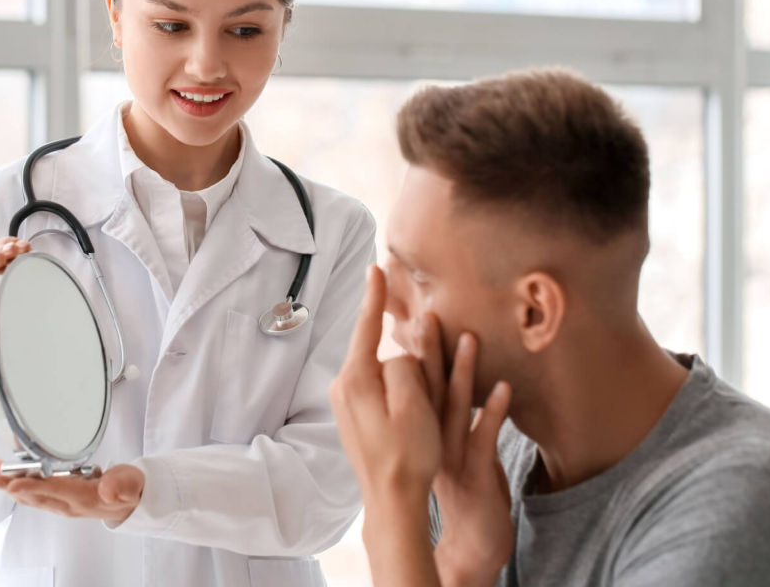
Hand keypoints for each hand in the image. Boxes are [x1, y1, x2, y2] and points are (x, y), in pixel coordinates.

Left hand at [0, 460, 144, 522]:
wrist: (130, 502)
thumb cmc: (129, 489)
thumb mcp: (130, 484)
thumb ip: (121, 486)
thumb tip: (109, 491)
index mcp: (84, 498)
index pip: (54, 491)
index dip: (32, 486)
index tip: (12, 483)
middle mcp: (67, 504)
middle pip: (34, 494)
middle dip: (8, 483)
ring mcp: (60, 503)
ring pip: (28, 494)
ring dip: (6, 482)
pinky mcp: (57, 498)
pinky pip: (32, 492)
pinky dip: (15, 483)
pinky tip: (3, 474)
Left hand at [330, 265, 442, 511]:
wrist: (392, 501)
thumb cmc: (408, 455)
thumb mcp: (415, 403)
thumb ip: (406, 365)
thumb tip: (397, 354)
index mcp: (356, 378)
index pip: (366, 327)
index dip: (374, 296)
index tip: (375, 268)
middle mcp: (344, 387)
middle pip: (377, 349)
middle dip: (401, 344)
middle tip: (425, 343)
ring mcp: (346, 404)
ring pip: (381, 371)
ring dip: (404, 374)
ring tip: (422, 394)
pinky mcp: (354, 418)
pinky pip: (378, 389)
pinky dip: (397, 389)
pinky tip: (410, 403)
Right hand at [432, 334, 513, 586]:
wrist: (473, 545)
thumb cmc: (468, 492)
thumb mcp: (454, 450)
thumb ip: (453, 416)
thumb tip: (453, 378)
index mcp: (426, 434)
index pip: (417, 385)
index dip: (415, 352)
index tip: (413, 315)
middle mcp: (433, 442)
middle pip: (428, 391)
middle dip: (429, 352)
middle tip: (428, 316)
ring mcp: (453, 458)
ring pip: (454, 410)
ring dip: (462, 373)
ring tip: (469, 339)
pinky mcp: (475, 475)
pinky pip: (483, 439)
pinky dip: (492, 413)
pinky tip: (503, 388)